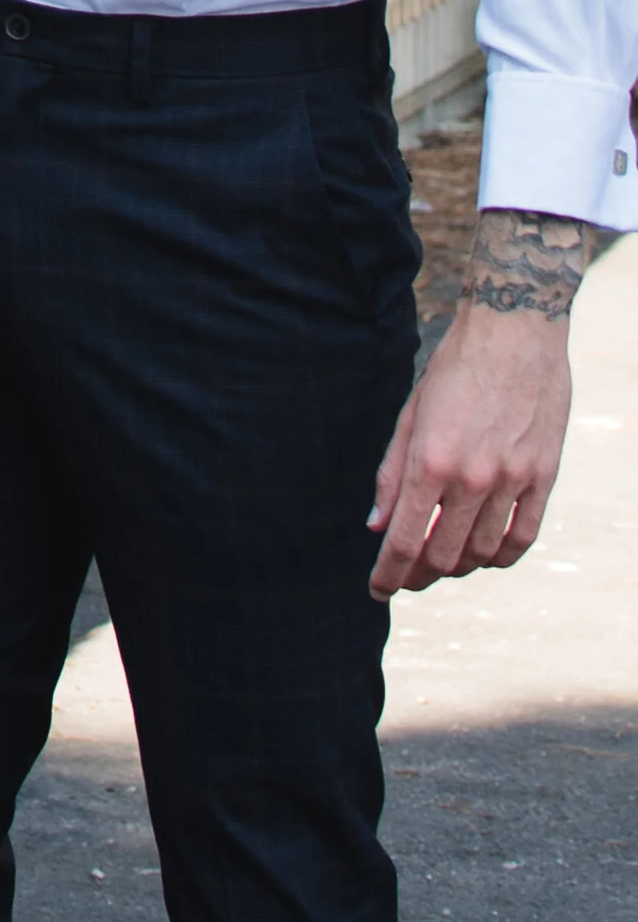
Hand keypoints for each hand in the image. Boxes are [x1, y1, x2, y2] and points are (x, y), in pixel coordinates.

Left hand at [367, 298, 573, 595]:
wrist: (514, 332)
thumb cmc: (454, 368)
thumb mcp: (411, 414)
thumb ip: (392, 474)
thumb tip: (377, 526)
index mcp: (431, 460)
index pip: (405, 539)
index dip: (388, 573)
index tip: (377, 589)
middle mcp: (473, 477)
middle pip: (444, 556)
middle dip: (419, 575)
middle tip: (407, 578)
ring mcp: (513, 480)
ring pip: (482, 553)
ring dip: (457, 567)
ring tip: (440, 564)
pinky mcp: (543, 477)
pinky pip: (522, 537)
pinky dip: (500, 556)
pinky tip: (483, 555)